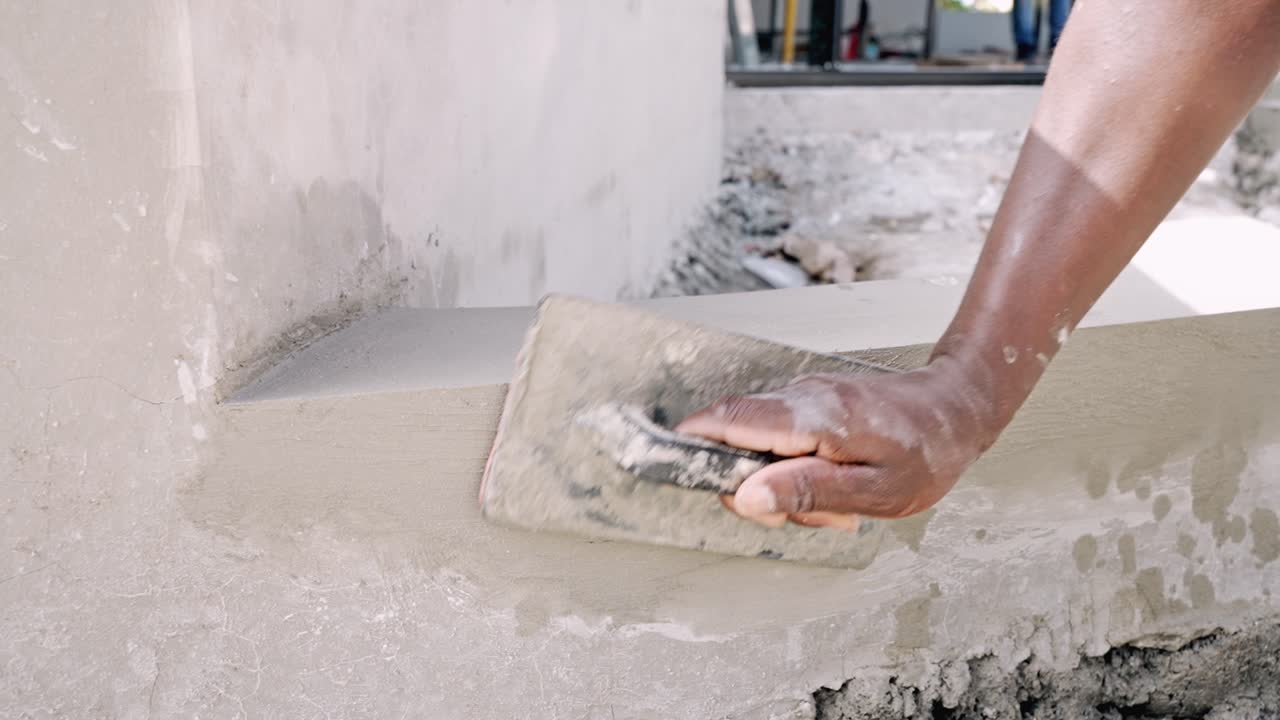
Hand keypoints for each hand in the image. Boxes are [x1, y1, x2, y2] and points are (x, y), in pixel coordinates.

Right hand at [675, 357, 999, 528]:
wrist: (960, 407)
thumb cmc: (927, 452)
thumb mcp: (874, 490)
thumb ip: (807, 491)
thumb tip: (746, 495)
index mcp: (812, 417)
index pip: (728, 420)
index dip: (690, 442)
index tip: (669, 465)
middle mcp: (800, 398)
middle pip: (735, 438)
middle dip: (752, 486)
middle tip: (806, 514)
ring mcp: (804, 397)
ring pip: (758, 443)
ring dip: (781, 483)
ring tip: (836, 505)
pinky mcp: (811, 403)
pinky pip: (780, 439)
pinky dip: (794, 470)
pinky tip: (836, 487)